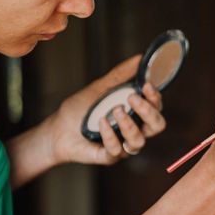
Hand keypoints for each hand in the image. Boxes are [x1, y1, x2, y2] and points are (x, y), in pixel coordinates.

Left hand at [45, 55, 166, 165]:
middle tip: (132, 98)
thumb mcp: (101, 87)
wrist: (57, 129)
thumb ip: (121, 75)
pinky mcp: (109, 156)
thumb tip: (139, 58)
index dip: (155, 97)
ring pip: (139, 141)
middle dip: (148, 111)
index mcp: (136, 114)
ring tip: (116, 110)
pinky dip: (110, 134)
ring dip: (129, 124)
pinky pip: (117, 150)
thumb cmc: (81, 109)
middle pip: (157, 126)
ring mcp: (123, 146)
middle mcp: (134, 130)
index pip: (156, 107)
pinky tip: (101, 122)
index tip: (146, 85)